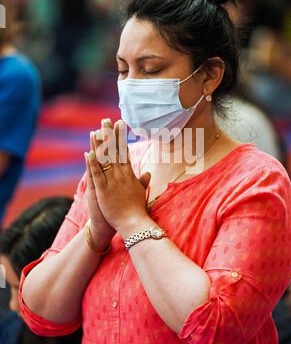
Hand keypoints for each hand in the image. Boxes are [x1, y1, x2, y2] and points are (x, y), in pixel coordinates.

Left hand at [86, 119, 150, 238]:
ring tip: (96, 130)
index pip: (124, 150)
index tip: (119, 124)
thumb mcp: (141, 192)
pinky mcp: (103, 190)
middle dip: (110, 134)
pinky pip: (97, 174)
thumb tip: (148, 174)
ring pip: (104, 160)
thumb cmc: (137, 209)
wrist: (133, 223)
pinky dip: (93, 163)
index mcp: (129, 174)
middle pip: (114, 151)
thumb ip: (143, 181)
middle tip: (106, 120)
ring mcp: (112, 181)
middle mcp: (121, 174)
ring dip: (100, 145)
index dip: (121, 137)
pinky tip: (89, 152)